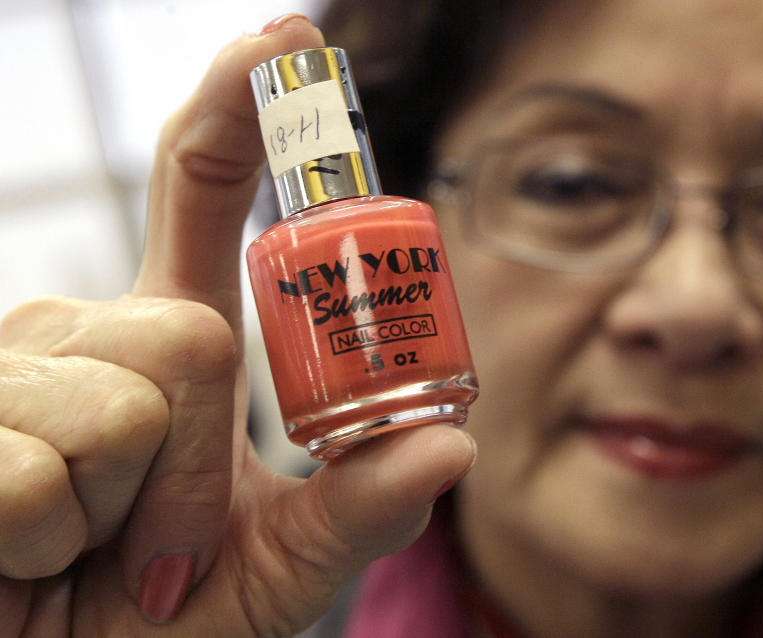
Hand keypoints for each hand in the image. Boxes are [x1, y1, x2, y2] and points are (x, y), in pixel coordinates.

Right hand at [0, 15, 475, 636]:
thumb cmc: (166, 621)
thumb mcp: (283, 566)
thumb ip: (360, 510)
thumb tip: (451, 445)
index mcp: (171, 339)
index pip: (195, 191)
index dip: (237, 110)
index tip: (284, 41)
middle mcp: (89, 330)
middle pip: (187, 334)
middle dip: (199, 468)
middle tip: (170, 553)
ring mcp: (11, 371)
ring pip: (116, 403)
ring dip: (130, 516)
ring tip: (90, 555)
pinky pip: (31, 469)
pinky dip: (47, 544)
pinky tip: (23, 558)